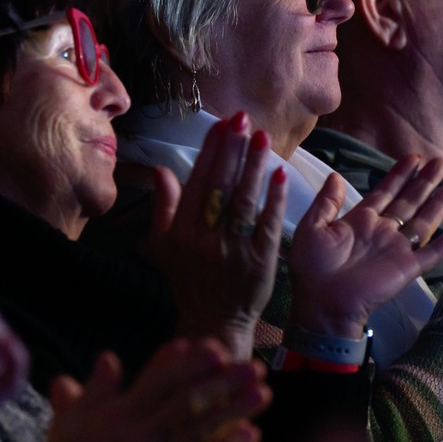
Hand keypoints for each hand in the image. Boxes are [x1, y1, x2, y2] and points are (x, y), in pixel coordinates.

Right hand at [15, 339, 269, 441]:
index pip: (160, 380)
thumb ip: (93, 390)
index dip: (191, 363)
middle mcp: (141, 434)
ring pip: (203, 429)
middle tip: (255, 367)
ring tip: (263, 394)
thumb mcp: (69, 425)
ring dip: (236, 410)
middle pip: (190, 400)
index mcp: (118, 415)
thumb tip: (109, 357)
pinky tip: (252, 435)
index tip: (216, 348)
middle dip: (225, 382)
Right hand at [148, 113, 287, 358]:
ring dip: (254, 166)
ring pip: (245, 200)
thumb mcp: (163, 246)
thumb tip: (163, 170)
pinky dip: (274, 197)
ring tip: (262, 137)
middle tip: (243, 119)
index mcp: (181, 232)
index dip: (210, 152)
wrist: (214, 322)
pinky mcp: (261, 261)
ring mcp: (234, 250)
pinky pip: (268, 223)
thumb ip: (163, 208)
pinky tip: (280, 173)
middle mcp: (206, 239)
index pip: (198, 183)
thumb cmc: (188, 280)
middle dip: (233, 149)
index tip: (221, 125)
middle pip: (221, 185)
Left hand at [288, 156, 442, 338]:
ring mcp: (397, 249)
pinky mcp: (408, 267)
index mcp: (360, 221)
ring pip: (424, 220)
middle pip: (409, 201)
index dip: (400, 175)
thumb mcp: (312, 228)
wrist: (322, 303)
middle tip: (442, 162)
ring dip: (439, 203)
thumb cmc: (312, 268)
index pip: (385, 192)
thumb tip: (336, 175)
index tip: (413, 158)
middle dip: (425, 181)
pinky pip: (434, 251)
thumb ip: (326, 202)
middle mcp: (382, 231)